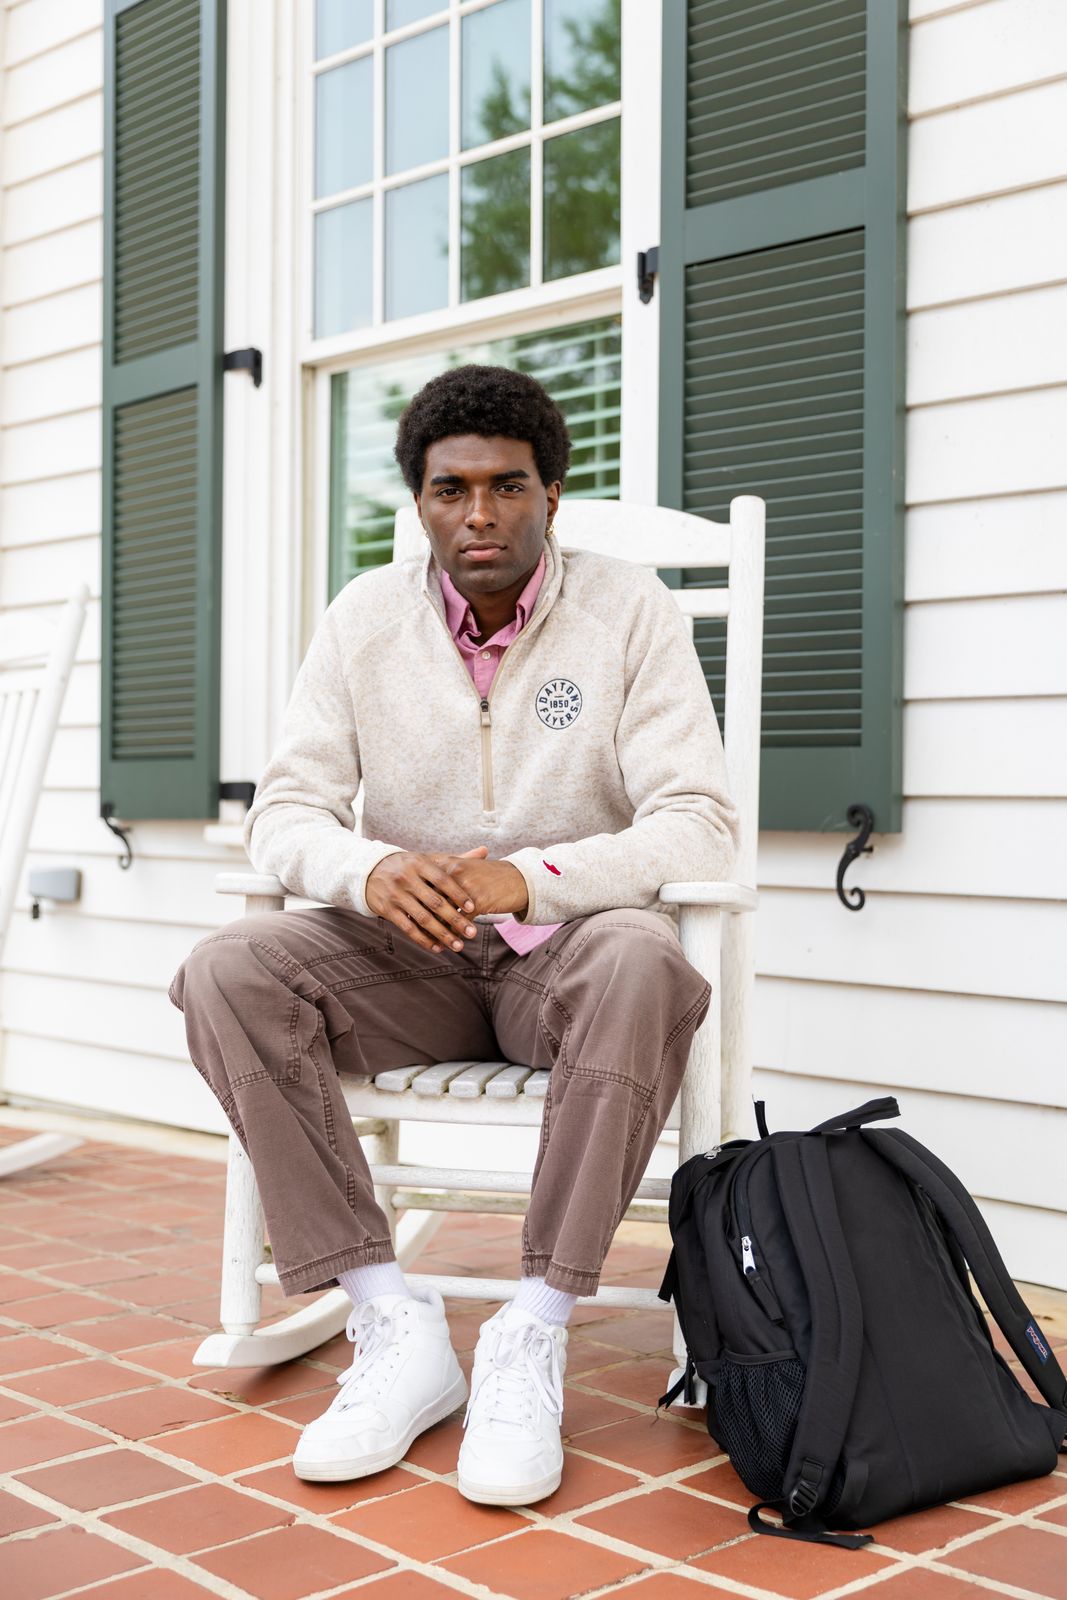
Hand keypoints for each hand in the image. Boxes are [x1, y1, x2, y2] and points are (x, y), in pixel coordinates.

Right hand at [365, 846, 527, 953]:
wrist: (369, 870)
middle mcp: (407, 878)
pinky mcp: (386, 909)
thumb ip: (456, 859)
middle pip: (435, 902)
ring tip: (458, 946)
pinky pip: (407, 928)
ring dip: (442, 934)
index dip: (458, 894)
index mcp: (420, 863)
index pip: (443, 879)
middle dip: (455, 920)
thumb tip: (485, 851)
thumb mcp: (427, 859)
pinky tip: (437, 948)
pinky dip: (423, 940)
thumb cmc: (407, 866)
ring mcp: (396, 895)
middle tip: (472, 933)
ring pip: (422, 918)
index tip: (473, 908)